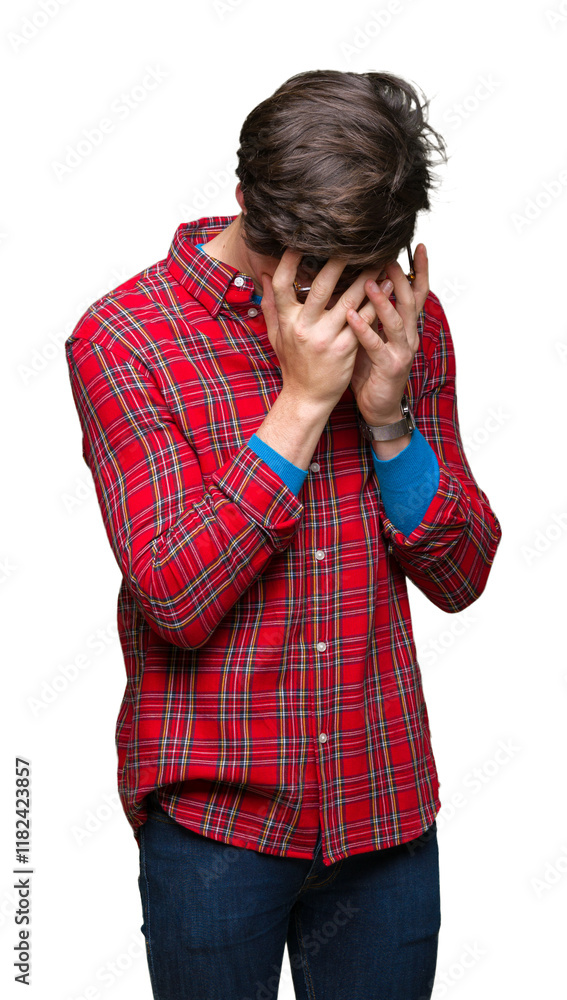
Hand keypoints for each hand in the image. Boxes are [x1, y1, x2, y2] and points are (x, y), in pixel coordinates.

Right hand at [260, 251, 389, 411]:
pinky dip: (375, 301)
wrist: (307, 398)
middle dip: (336, 262)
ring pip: (347, 300)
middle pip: (319, 286)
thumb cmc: (293, 365)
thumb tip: (265, 275)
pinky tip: (386, 286)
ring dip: (364, 277)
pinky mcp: (344, 349)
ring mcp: (325, 338)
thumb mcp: (276, 335)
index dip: (289, 259)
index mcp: (287, 320)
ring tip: (377, 258)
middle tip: (350, 241)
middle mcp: (304, 327)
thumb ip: (272, 305)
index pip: (283, 282)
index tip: (301, 239)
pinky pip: (362, 320)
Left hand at [346, 244, 429, 423]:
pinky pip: (376, 345)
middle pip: (410, 300)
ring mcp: (402, 351)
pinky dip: (364, 329)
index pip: (416, 293)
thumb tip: (352, 283)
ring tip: (370, 282)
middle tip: (388, 257)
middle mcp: (408, 336)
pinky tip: (352, 315)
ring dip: (383, 300)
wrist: (378, 406)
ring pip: (397, 320)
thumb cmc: (371, 369)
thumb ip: (368, 312)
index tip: (415, 246)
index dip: (418, 270)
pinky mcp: (390, 367)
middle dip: (401, 277)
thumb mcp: (370, 336)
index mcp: (405, 326)